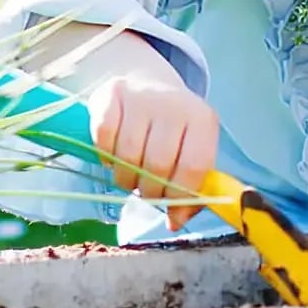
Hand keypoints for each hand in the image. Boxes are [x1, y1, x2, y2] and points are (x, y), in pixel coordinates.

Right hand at [23, 23, 220, 231]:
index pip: (194, 167)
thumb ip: (191, 189)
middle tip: (146, 192)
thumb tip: (175, 222)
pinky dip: (106, 156)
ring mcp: (142, 96)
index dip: (180, 196)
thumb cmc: (173, 130)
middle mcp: (175, 104)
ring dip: (126, 178)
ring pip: (128, 155)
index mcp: (203, 120)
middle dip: (150, 190)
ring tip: (131, 176)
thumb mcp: (191, 152)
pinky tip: (114, 156)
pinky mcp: (112, 94)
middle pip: (158, 164)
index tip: (170, 212)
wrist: (148, 85)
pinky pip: (104, 137)